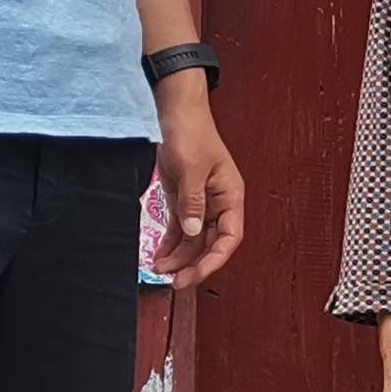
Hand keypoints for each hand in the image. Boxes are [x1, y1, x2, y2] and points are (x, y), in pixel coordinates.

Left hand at [151, 101, 245, 282]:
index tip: (194, 275)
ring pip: (194, 240)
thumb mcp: (190, 168)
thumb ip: (192, 202)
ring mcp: (201, 202)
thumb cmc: (191, 131)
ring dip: (179, 257)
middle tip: (174, 282)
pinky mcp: (184, 199)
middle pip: (210, 243)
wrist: (176, 109)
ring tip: (160, 269)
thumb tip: (193, 232)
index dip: (213, 260)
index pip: (229, 238)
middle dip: (193, 264)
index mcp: (230, 195)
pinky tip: (160, 256)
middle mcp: (219, 203)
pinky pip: (181, 229)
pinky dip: (171, 244)